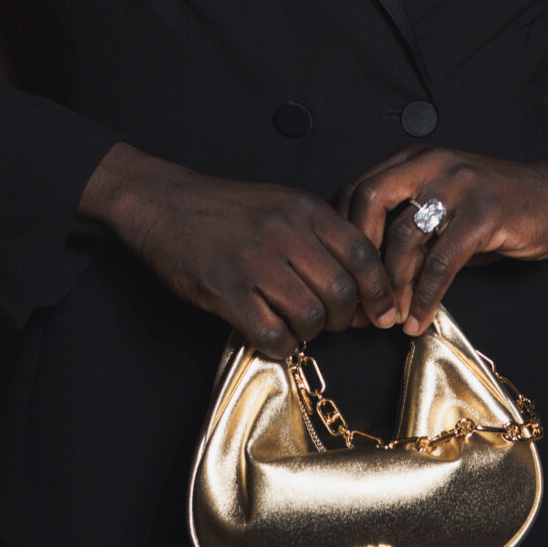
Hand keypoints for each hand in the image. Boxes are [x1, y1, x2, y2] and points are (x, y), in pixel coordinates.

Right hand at [78, 141, 398, 358]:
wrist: (163, 204)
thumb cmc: (225, 209)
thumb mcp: (281, 203)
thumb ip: (320, 233)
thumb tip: (359, 279)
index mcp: (304, 209)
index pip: (363, 254)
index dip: (380, 291)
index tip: (384, 312)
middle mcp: (284, 233)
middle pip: (341, 291)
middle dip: (346, 318)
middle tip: (335, 323)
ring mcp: (255, 263)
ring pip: (310, 315)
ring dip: (312, 331)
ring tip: (299, 325)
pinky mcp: (226, 292)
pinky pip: (271, 333)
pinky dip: (280, 344)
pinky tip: (273, 335)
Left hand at [337, 149, 547, 329]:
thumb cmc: (496, 209)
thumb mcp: (445, 214)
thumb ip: (411, 235)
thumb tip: (371, 283)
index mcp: (414, 159)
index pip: (357, 190)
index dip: (343, 236)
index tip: (343, 277)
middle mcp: (431, 163)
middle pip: (369, 202)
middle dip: (359, 257)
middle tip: (360, 299)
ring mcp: (458, 184)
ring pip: (404, 236)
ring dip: (392, 286)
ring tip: (390, 319)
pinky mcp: (484, 212)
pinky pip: (443, 260)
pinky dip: (426, 295)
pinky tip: (420, 319)